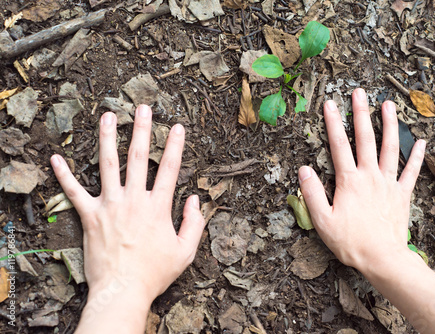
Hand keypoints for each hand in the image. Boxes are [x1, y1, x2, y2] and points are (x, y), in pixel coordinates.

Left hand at [50, 105, 204, 331]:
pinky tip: (56, 158)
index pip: (170, 169)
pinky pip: (74, 192)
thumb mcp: (185, 251)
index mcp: (158, 207)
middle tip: (142, 109)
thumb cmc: (155, 272)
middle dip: (142, 130)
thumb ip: (194, 223)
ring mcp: (110, 206)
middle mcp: (134, 200)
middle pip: (138, 158)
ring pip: (107, 165)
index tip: (178, 127)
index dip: (175, 146)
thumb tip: (195, 200)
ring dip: (107, 138)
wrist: (123, 290)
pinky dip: (64, 175)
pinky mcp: (90, 217)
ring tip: (107, 116)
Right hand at [298, 88, 425, 271]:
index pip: (339, 145)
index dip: (333, 123)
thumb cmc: (350, 242)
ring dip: (389, 125)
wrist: (382, 258)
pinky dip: (417, 156)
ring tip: (389, 105)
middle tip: (359, 93)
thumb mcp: (322, 221)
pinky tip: (421, 141)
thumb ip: (312, 193)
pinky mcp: (402, 194)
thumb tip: (304, 169)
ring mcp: (388, 183)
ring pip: (390, 148)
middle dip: (361, 113)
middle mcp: (370, 176)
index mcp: (349, 181)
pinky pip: (411, 171)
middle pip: (365, 139)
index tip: (330, 104)